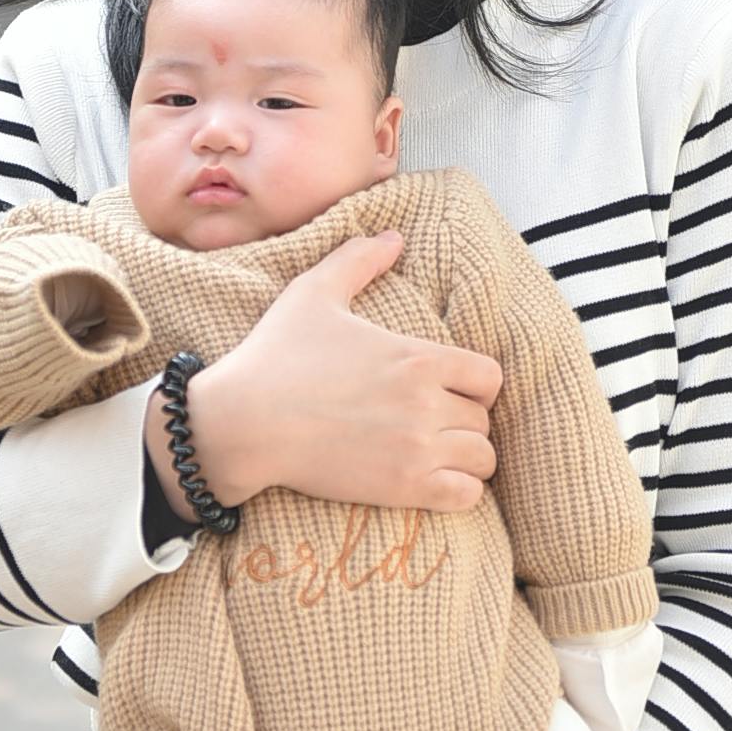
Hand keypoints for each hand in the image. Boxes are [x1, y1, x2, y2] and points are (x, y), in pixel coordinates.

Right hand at [175, 232, 501, 514]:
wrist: (243, 423)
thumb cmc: (276, 356)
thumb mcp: (313, 293)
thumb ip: (358, 260)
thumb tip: (392, 236)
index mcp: (417, 356)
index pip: (488, 375)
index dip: (476, 384)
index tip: (451, 390)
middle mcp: (426, 402)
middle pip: (483, 418)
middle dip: (464, 420)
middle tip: (433, 424)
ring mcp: (416, 448)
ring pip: (481, 458)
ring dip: (465, 456)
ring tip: (438, 454)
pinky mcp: (402, 487)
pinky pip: (465, 495)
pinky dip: (460, 490)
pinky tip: (435, 480)